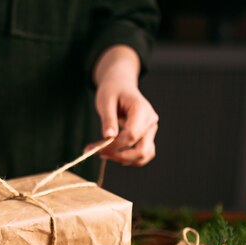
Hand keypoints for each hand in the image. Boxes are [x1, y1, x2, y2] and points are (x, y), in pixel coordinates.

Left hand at [86, 46, 157, 165]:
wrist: (120, 85)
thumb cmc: (113, 90)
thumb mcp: (106, 101)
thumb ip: (108, 120)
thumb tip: (108, 137)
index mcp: (142, 110)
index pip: (131, 136)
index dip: (113, 146)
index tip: (95, 149)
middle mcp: (150, 121)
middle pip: (140, 150)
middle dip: (118, 156)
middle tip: (98, 153)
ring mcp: (151, 130)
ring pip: (143, 155)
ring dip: (124, 159)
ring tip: (104, 153)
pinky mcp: (147, 136)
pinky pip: (142, 154)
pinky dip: (129, 158)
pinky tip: (113, 153)